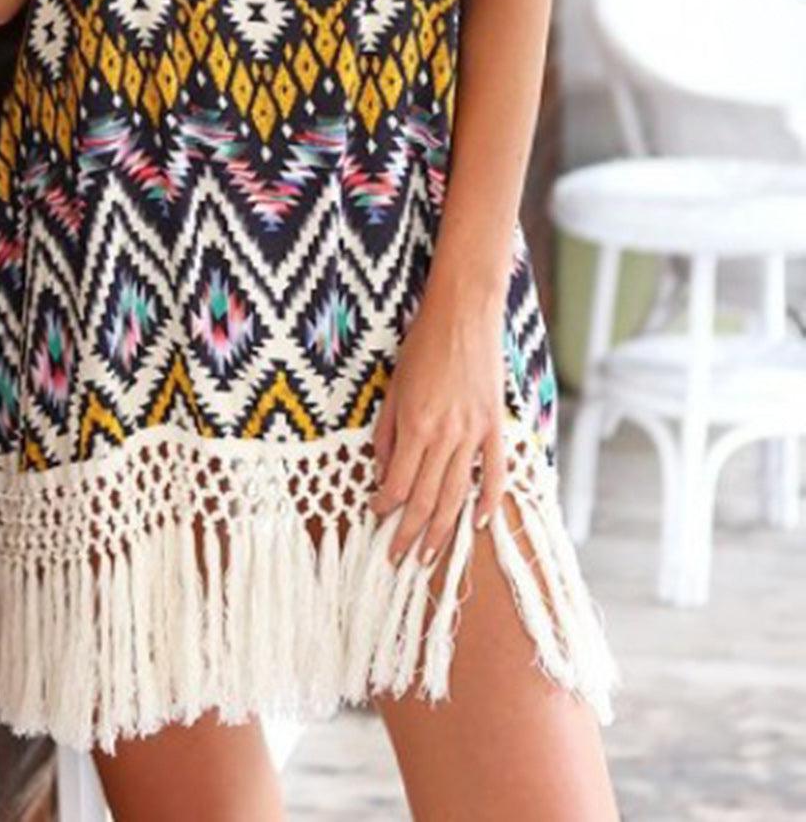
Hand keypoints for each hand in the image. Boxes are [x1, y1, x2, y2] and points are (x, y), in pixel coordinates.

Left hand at [370, 272, 507, 567]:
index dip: (386, 507)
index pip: (399, 483)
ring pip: (458, 494)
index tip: (376, 518)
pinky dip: (488, 502)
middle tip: (398, 560)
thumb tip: (382, 472)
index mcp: (415, 425)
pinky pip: (495, 472)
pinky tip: (478, 525)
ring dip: (443, 530)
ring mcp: (474, 432)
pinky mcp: (495, 425)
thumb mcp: (393, 386)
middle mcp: (446, 435)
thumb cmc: (422, 344)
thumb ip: (386, 432)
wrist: (464, 313)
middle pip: (427, 498)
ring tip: (431, 557)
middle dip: (411, 534)